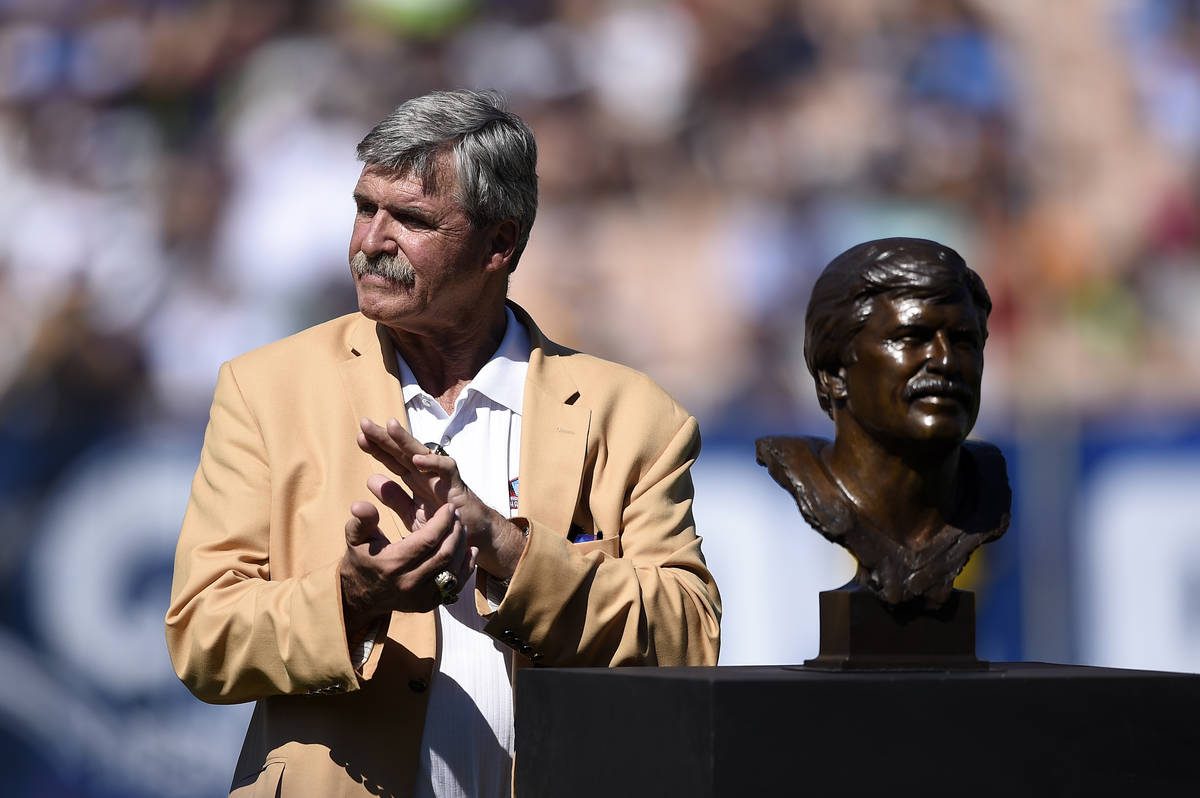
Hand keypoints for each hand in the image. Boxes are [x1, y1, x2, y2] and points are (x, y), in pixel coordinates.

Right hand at [339, 474, 476, 633]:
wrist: (360, 596)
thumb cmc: (361, 560)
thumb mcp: (355, 538)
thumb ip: (362, 520)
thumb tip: (361, 505)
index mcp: (392, 564)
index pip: (428, 540)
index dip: (443, 522)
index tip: (449, 508)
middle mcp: (408, 582)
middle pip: (444, 554)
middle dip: (455, 532)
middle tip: (457, 516)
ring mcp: (420, 596)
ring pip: (452, 570)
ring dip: (462, 547)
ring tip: (462, 529)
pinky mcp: (428, 604)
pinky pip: (455, 586)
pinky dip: (466, 567)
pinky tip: (470, 551)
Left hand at [357, 417, 527, 579]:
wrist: (471, 539)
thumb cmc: (443, 524)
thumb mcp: (412, 514)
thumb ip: (394, 498)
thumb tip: (371, 479)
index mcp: (414, 479)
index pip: (393, 460)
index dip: (377, 449)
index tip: (360, 439)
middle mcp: (426, 474)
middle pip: (402, 452)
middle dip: (385, 437)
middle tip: (364, 424)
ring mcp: (441, 477)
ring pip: (422, 453)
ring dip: (406, 440)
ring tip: (390, 426)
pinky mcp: (456, 486)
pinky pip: (446, 469)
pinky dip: (433, 463)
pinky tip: (417, 460)